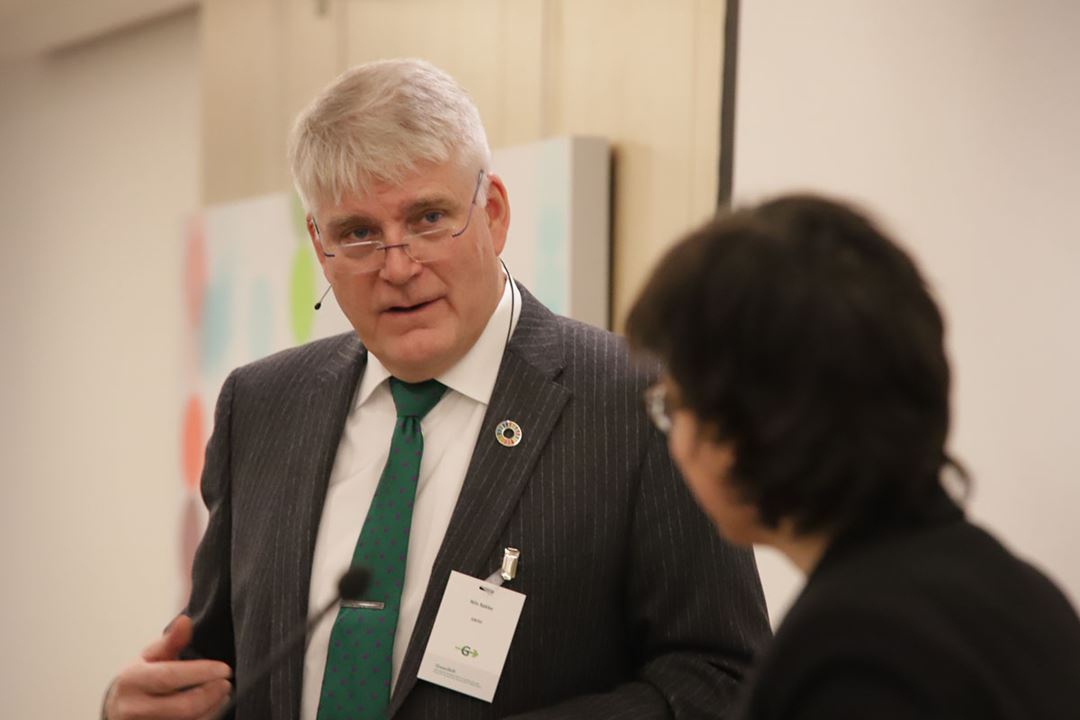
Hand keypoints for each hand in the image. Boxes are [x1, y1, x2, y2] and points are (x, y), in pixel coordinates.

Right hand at [105, 615, 232, 719]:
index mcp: (131, 681)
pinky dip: (205, 719)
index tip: (225, 668)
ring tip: (222, 694)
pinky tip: (212, 709)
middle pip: (182, 707)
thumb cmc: (140, 680)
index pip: (169, 677)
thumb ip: (171, 641)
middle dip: (210, 695)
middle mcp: (132, 709)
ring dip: (211, 709)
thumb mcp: (150, 658)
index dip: (200, 672)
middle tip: (226, 683)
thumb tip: (185, 620)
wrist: (118, 712)